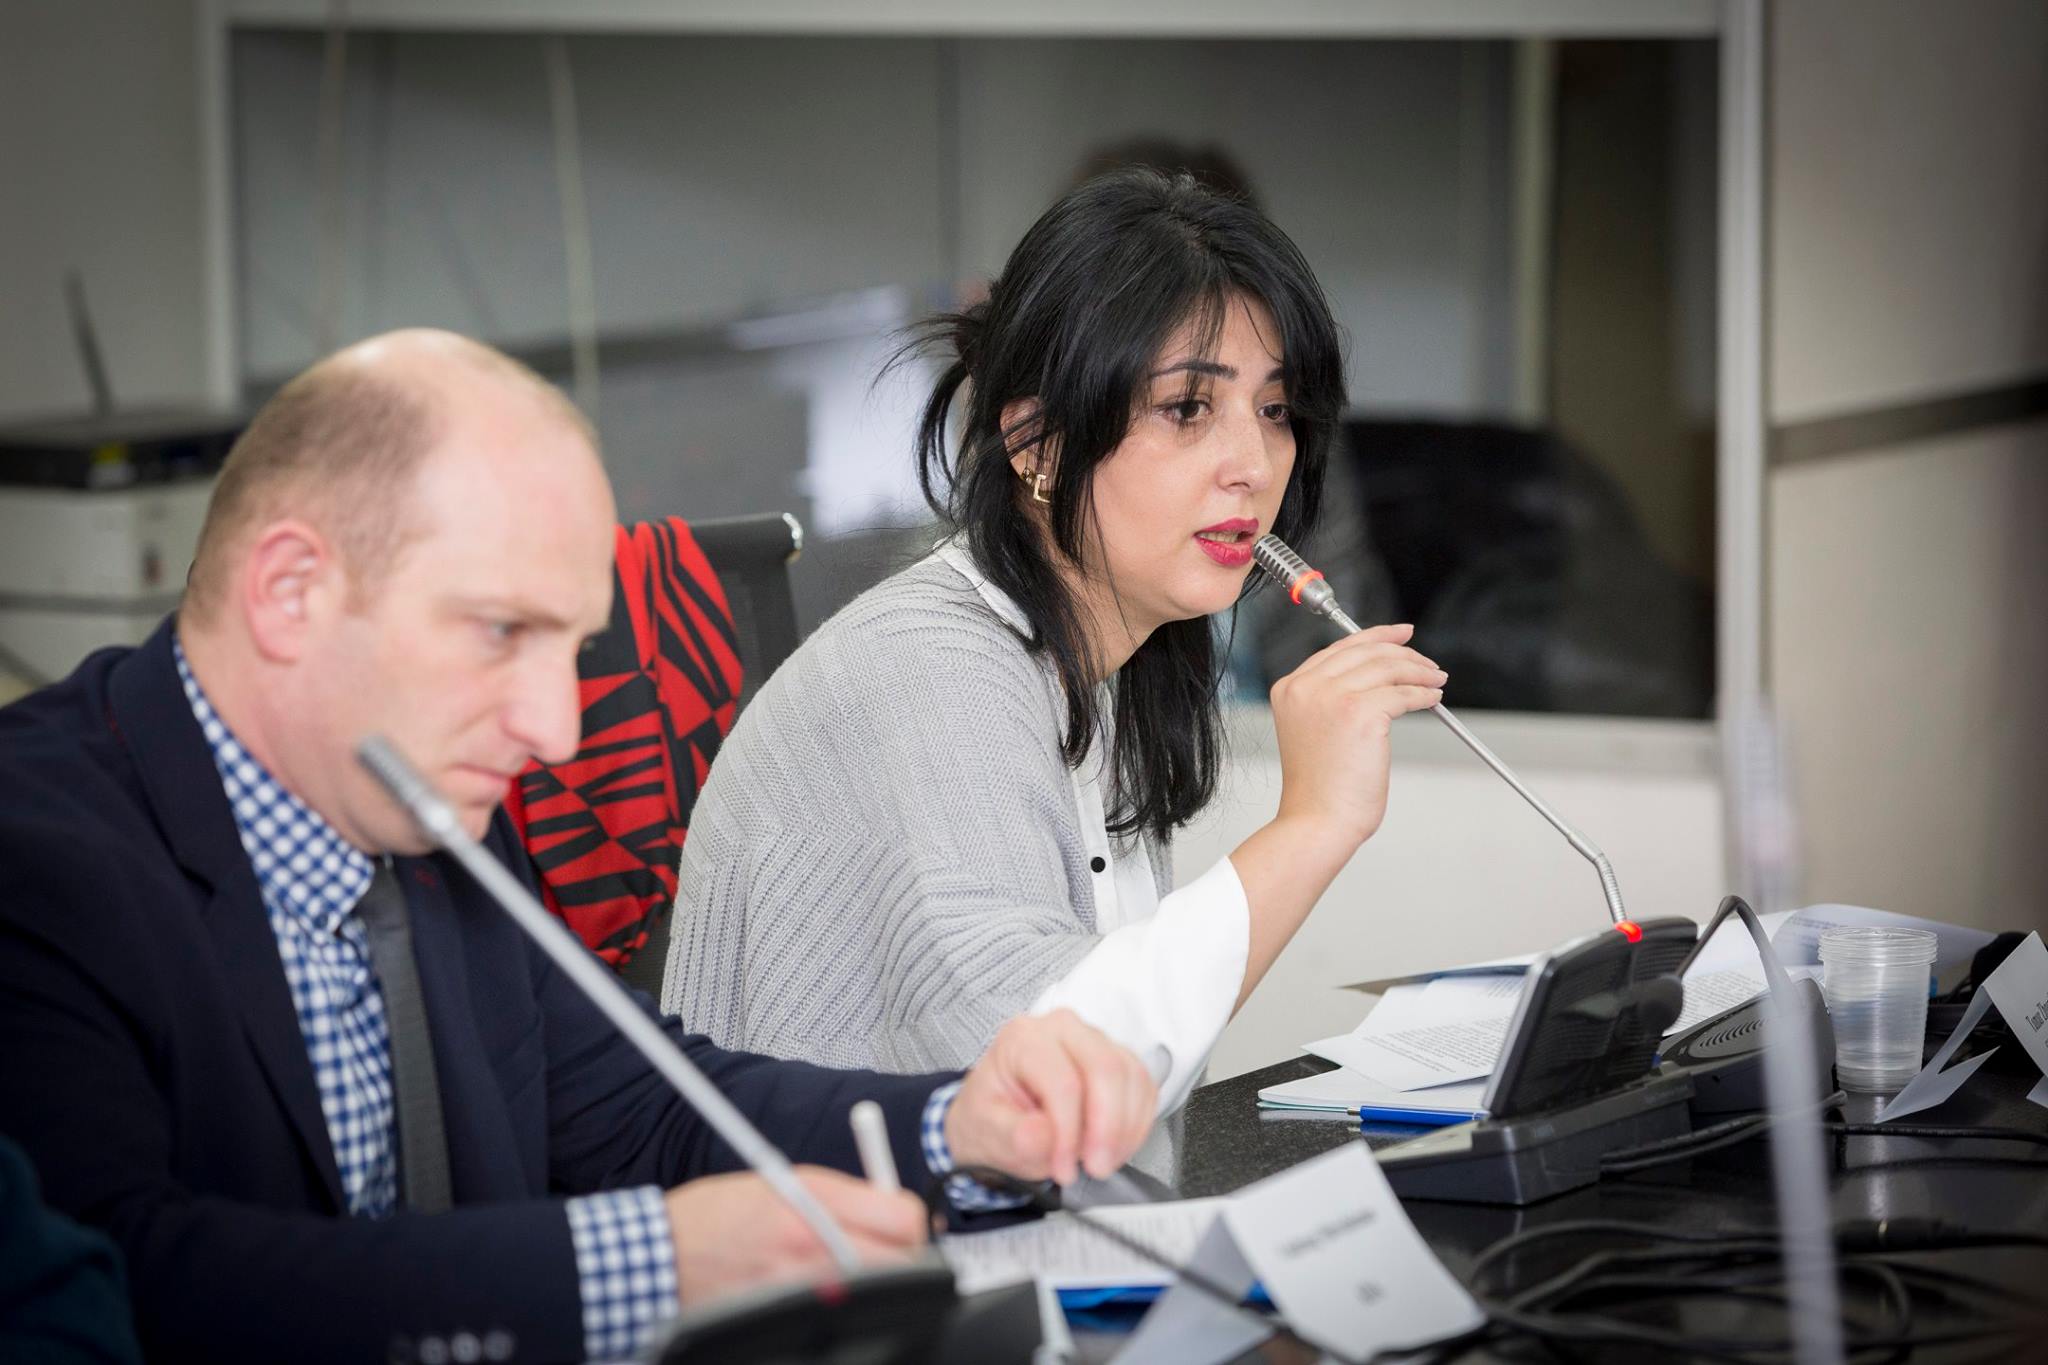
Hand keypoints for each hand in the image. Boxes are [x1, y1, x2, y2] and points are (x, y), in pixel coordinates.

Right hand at [663, 1166, 926, 1305]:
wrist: (659, 1255)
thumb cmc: (713, 1217)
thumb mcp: (783, 1180)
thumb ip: (841, 1194)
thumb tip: (889, 1204)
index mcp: (815, 1199)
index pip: (904, 1216)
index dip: (911, 1220)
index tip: (902, 1224)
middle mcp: (814, 1244)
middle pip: (903, 1261)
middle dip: (902, 1256)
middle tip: (886, 1253)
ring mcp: (804, 1287)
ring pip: (878, 1292)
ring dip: (875, 1282)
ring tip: (847, 1271)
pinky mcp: (790, 1319)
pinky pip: (842, 1314)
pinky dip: (843, 1305)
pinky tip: (822, 1294)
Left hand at [945, 1008, 1156, 1186]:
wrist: (1000, 1116)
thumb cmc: (993, 1116)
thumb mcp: (986, 1132)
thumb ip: (1013, 1135)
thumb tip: (1042, 1135)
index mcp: (1023, 1039)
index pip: (1062, 1082)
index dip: (1069, 1133)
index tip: (1064, 1169)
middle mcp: (1063, 1029)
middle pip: (1106, 1069)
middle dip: (1107, 1128)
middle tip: (1095, 1167)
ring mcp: (1096, 1040)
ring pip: (1131, 1077)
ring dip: (1124, 1129)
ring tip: (1100, 1161)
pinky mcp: (1119, 1059)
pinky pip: (1144, 1087)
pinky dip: (1137, 1124)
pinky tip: (1115, 1146)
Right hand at [1269, 622, 1443, 850]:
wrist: (1317, 821)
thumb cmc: (1319, 789)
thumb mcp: (1313, 730)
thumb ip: (1331, 699)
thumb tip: (1378, 676)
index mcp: (1290, 688)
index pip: (1339, 648)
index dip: (1376, 636)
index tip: (1401, 636)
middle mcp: (1306, 687)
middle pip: (1365, 651)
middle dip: (1404, 652)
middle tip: (1427, 662)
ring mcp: (1331, 697)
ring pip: (1388, 668)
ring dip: (1419, 672)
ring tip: (1436, 681)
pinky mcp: (1360, 713)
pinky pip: (1403, 693)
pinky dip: (1423, 694)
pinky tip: (1432, 699)